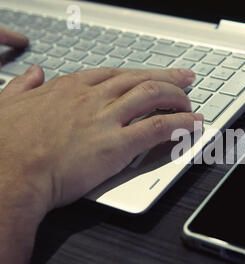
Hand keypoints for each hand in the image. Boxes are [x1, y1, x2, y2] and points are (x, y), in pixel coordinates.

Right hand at [0, 66, 201, 224]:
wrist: (8, 176)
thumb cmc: (6, 146)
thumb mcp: (8, 104)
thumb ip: (23, 86)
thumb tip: (33, 73)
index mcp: (70, 88)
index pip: (115, 73)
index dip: (140, 72)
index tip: (152, 74)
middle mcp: (92, 98)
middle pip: (140, 79)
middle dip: (168, 77)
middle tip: (185, 79)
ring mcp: (105, 120)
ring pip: (152, 95)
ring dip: (177, 98)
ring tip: (190, 104)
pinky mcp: (116, 145)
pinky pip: (157, 128)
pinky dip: (180, 124)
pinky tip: (192, 124)